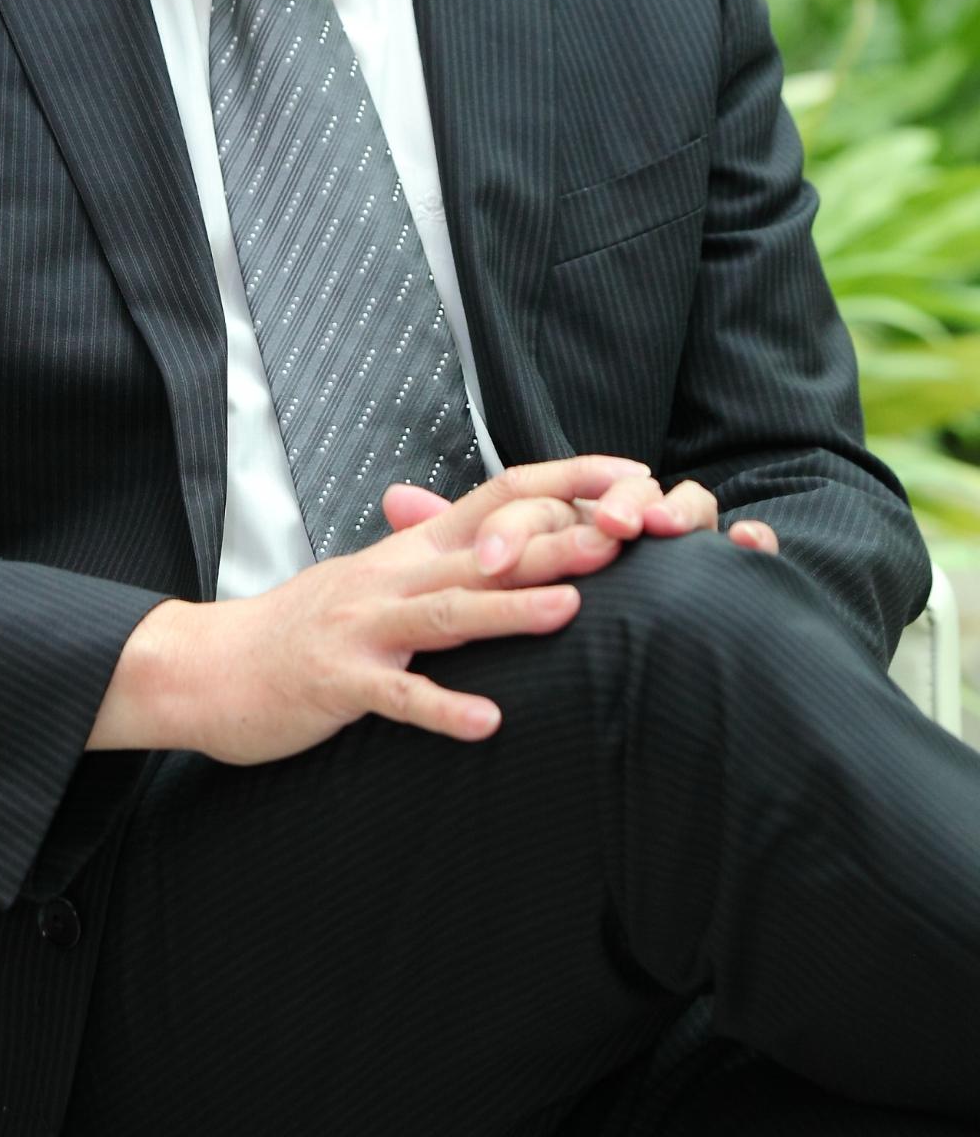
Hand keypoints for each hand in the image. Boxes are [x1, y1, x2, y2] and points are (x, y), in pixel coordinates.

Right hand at [88, 455, 656, 766]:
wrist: (209, 666)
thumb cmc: (301, 632)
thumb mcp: (375, 582)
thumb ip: (439, 562)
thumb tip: (512, 547)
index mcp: (408, 549)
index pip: (498, 495)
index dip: (564, 481)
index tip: (630, 476)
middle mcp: (390, 577)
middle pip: (484, 547)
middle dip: (558, 541)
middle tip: (629, 534)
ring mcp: (363, 629)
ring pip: (446, 613)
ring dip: (509, 611)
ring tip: (573, 609)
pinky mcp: (338, 683)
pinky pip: (396, 697)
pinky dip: (442, 709)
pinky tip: (487, 723)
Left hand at [384, 474, 779, 570]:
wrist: (671, 651)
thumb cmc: (583, 605)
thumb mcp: (513, 577)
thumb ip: (458, 536)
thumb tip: (392, 497)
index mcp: (581, 516)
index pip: (549, 501)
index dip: (518, 525)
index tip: (487, 561)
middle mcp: (637, 522)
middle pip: (619, 494)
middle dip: (598, 506)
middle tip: (578, 535)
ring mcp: (690, 546)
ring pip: (689, 504)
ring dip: (672, 507)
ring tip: (652, 526)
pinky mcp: (740, 576)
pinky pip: (754, 548)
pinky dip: (753, 542)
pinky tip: (748, 544)